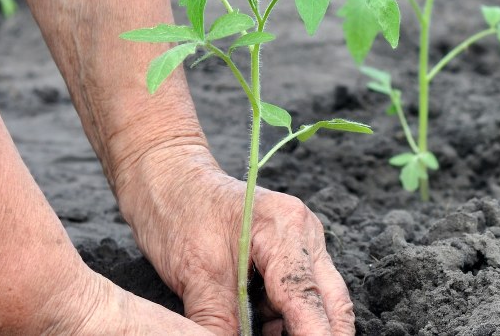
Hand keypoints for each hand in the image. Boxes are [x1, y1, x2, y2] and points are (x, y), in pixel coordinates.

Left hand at [117, 148, 355, 335]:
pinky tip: (257, 325)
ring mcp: (303, 242)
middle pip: (331, 301)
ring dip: (298, 327)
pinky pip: (301, 294)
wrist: (169, 178)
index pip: (307, 300)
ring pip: (319, 300)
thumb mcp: (195, 276)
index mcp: (286, 230)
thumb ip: (220, 324)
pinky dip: (285, 317)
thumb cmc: (178, 213)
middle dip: (320, 333)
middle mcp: (305, 234)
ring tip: (262, 331)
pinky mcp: (292, 252)